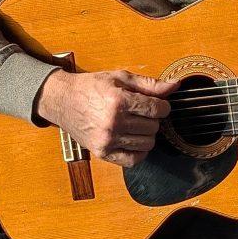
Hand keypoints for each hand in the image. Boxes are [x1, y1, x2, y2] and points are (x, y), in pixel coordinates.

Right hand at [35, 69, 179, 167]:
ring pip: (147, 144)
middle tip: (143, 113)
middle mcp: (113, 123)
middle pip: (153, 127)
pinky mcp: (102, 153)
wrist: (62, 101)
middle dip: (153, 119)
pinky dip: (139, 152)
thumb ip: (149, 84)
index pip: (157, 109)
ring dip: (147, 135)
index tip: (158, 104)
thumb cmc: (91, 87)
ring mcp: (107, 140)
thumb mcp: (120, 78)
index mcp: (119, 101)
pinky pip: (133, 160)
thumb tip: (174, 86)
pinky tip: (134, 140)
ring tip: (137, 125)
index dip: (163, 106)